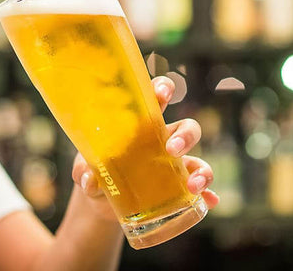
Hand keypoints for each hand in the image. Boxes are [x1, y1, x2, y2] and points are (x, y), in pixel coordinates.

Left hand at [71, 76, 218, 221]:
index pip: (157, 99)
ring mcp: (174, 166)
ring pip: (198, 160)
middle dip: (185, 135)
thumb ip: (83, 171)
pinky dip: (207, 196)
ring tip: (193, 185)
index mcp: (141, 125)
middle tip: (172, 148)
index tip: (163, 94)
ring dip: (202, 170)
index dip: (164, 90)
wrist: (102, 203)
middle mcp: (163, 141)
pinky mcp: (177, 189)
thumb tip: (89, 180)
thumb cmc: (96, 171)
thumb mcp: (85, 169)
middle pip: (187, 128)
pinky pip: (199, 190)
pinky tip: (209, 201)